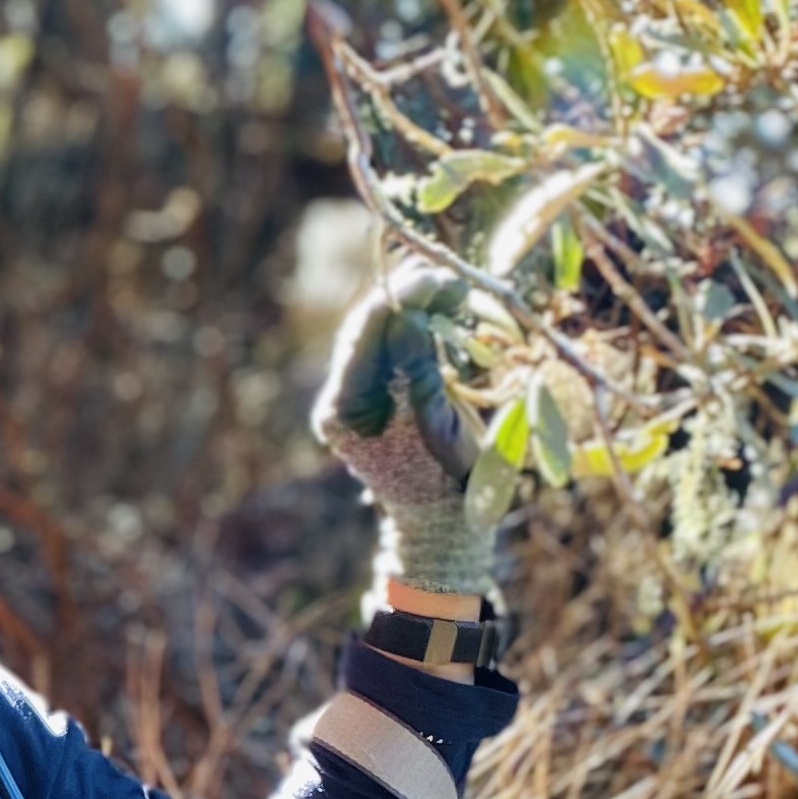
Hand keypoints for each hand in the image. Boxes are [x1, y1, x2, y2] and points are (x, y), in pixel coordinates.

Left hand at [312, 267, 501, 600]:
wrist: (445, 521)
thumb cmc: (444, 481)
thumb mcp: (436, 424)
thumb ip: (419, 369)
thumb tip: (410, 315)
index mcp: (344, 409)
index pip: (363, 339)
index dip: (398, 302)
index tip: (434, 278)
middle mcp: (344, 396)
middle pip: (369, 329)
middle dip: (408, 298)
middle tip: (448, 277)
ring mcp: (362, 394)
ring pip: (383, 333)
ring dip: (417, 307)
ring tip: (453, 287)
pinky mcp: (384, 391)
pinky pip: (398, 347)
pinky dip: (423, 325)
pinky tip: (447, 305)